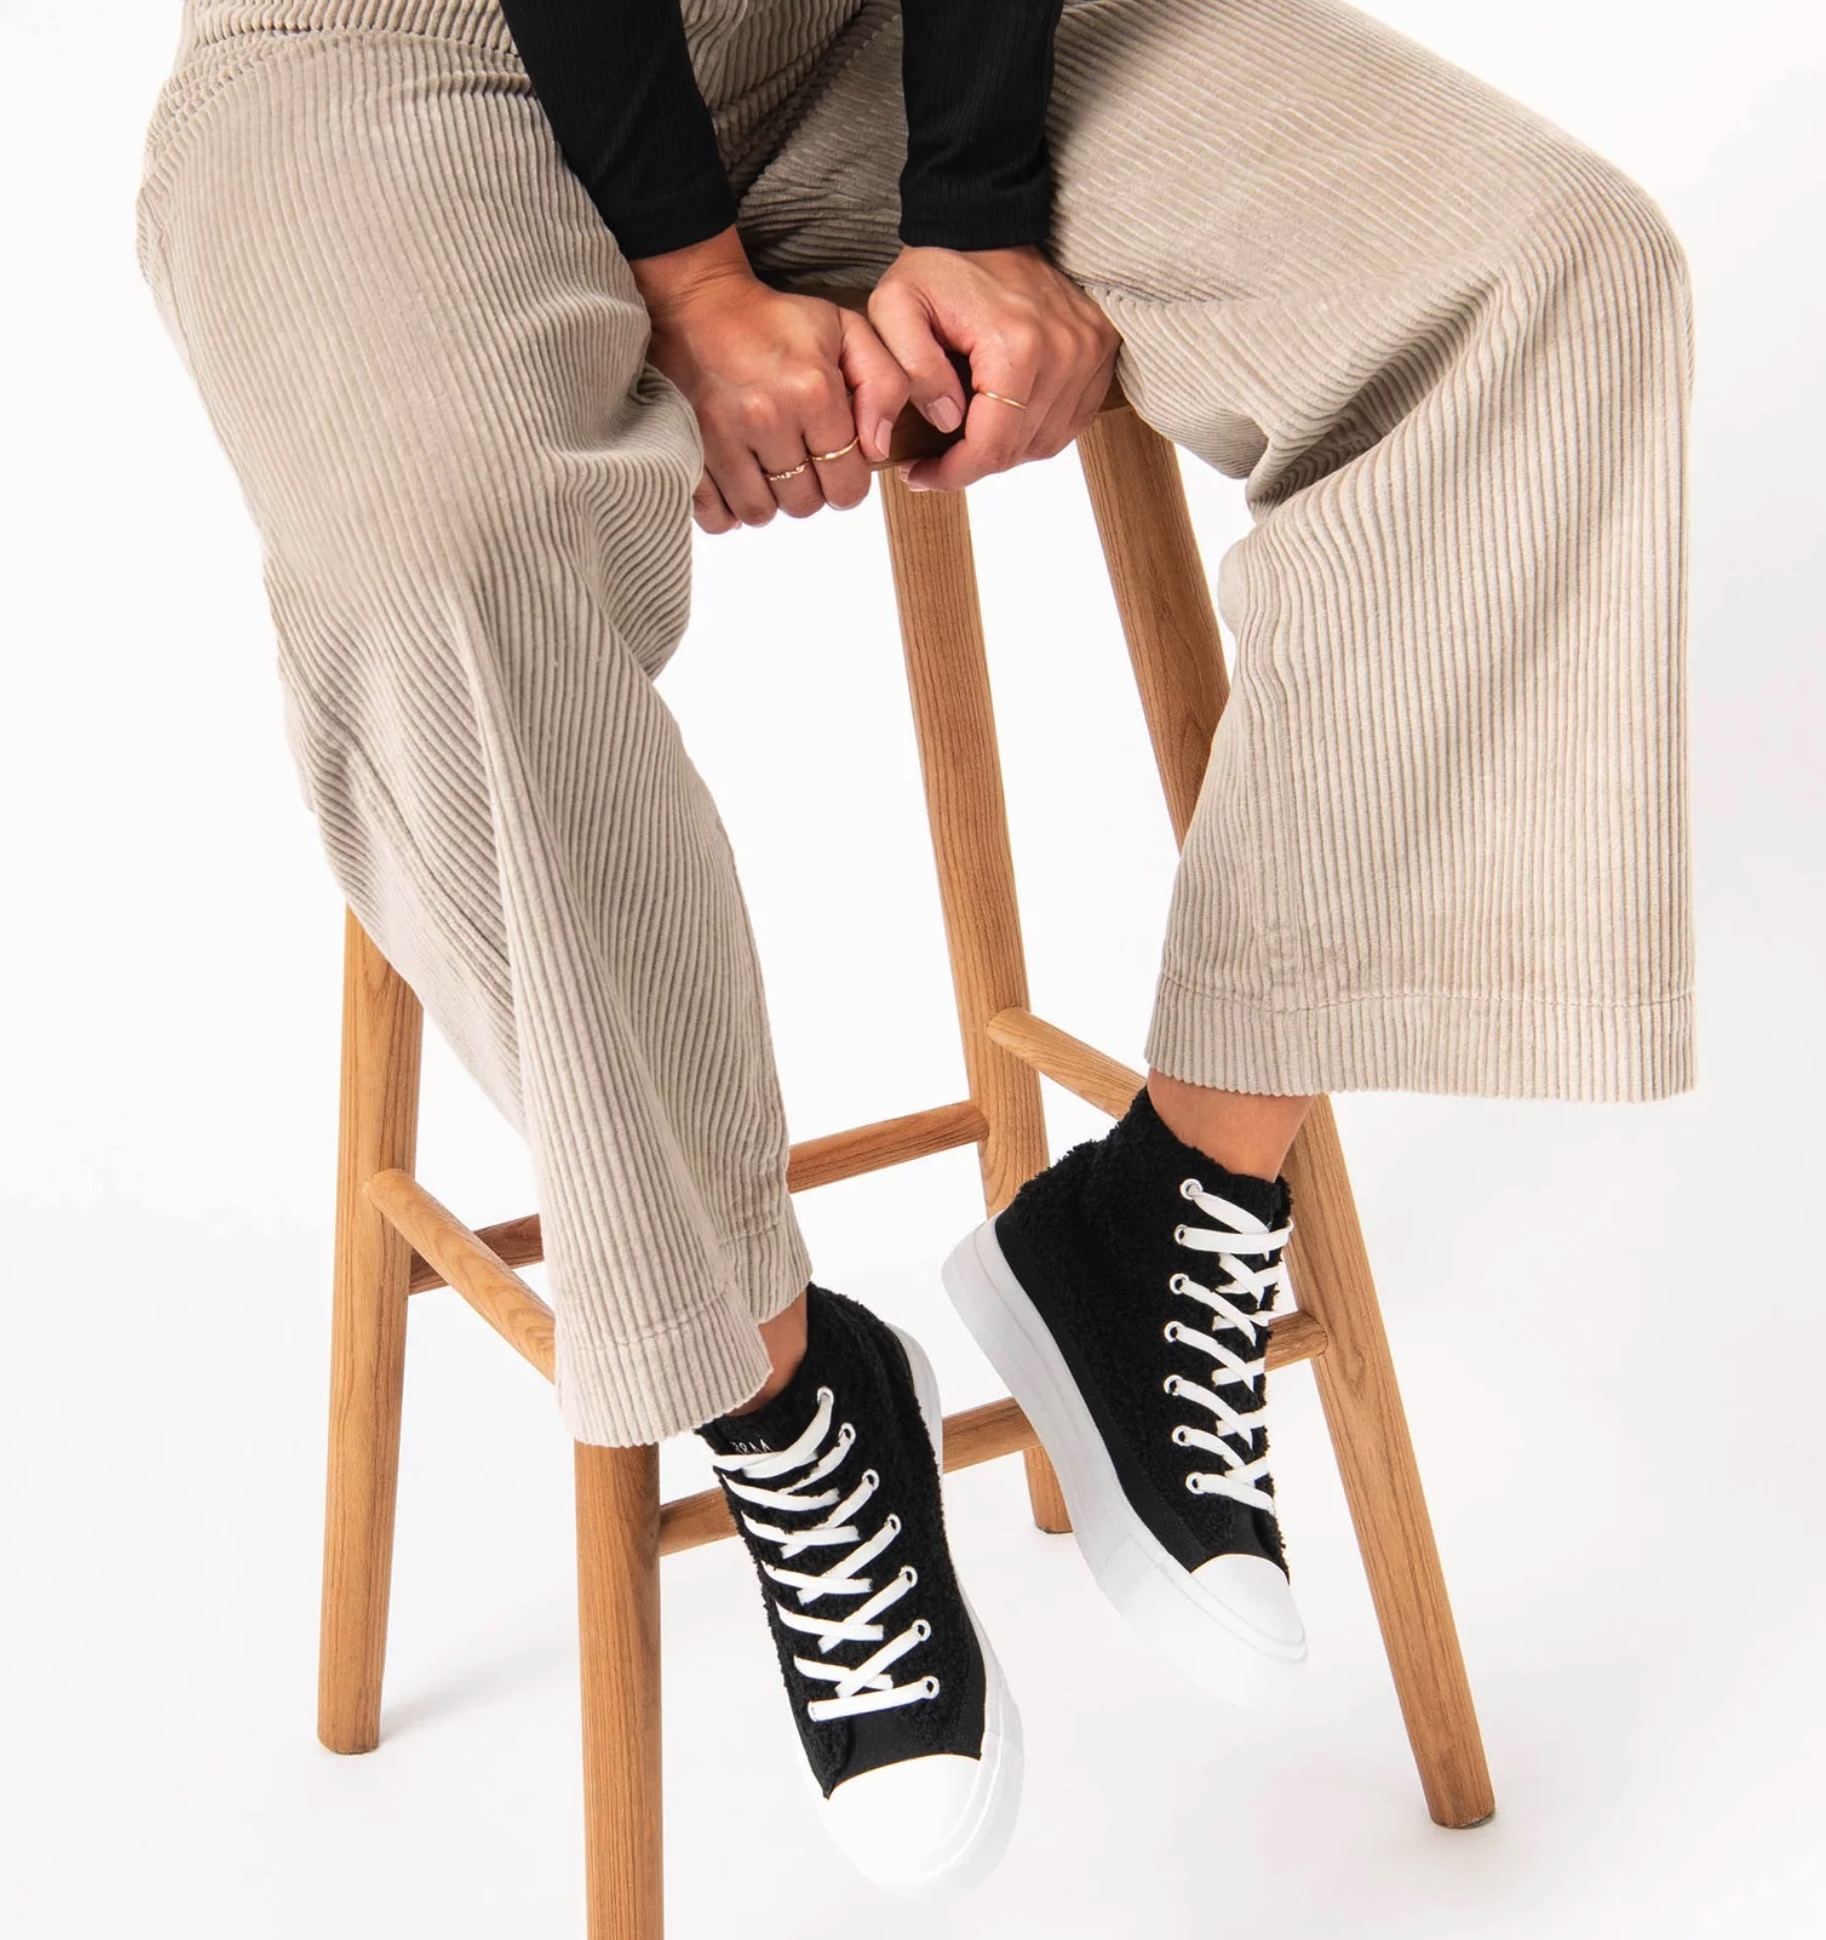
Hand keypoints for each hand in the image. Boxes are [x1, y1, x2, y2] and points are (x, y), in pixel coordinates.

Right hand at [631, 228, 909, 532]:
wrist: (697, 304)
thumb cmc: (776, 322)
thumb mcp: (846, 331)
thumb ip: (884, 385)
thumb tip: (878, 450)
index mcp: (813, 392)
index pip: (847, 485)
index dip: (846, 481)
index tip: (834, 462)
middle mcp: (768, 419)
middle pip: (803, 504)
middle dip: (807, 489)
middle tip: (798, 459)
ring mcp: (720, 437)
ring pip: (759, 514)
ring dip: (767, 500)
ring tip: (765, 468)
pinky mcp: (686, 448)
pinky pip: (713, 515)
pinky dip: (726, 511)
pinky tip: (735, 484)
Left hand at [867, 244, 1119, 491]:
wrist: (989, 220)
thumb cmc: (940, 264)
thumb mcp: (896, 306)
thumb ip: (911, 369)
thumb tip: (946, 421)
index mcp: (1016, 346)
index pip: (991, 447)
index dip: (952, 475)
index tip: (921, 475)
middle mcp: (1064, 352)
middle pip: (1020, 451)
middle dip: (973, 463)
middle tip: (936, 456)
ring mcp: (1089, 351)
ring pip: (1047, 442)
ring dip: (1005, 448)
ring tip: (969, 432)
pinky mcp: (1102, 349)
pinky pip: (1072, 420)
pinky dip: (1036, 429)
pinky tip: (1005, 414)